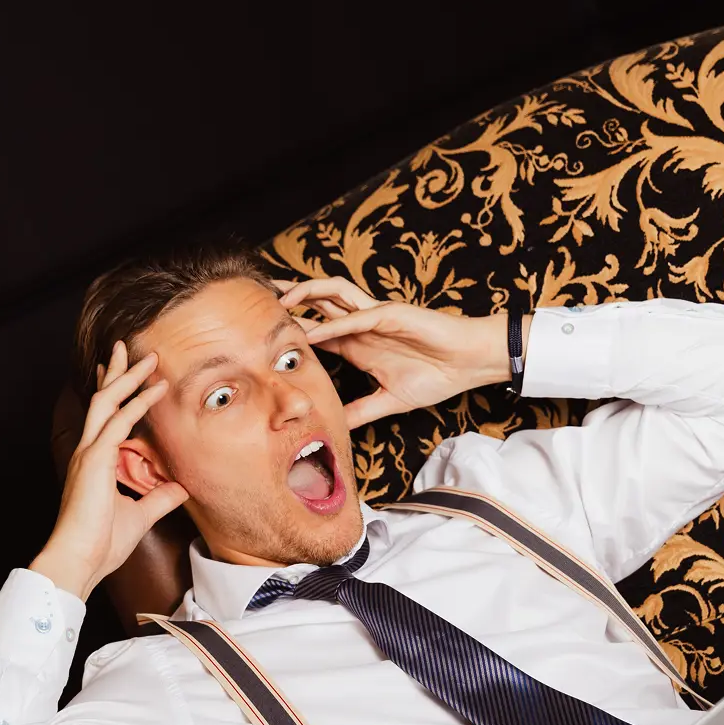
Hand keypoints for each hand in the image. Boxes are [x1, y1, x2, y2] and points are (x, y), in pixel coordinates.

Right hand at [30, 341, 188, 599]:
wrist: (80, 560)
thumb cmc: (102, 544)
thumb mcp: (140, 516)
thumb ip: (159, 499)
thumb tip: (181, 488)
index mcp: (93, 463)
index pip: (103, 419)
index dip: (112, 393)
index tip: (122, 373)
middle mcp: (87, 452)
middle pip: (100, 400)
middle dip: (115, 373)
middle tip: (128, 348)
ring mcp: (88, 453)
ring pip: (106, 402)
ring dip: (128, 377)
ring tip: (148, 358)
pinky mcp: (95, 460)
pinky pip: (118, 421)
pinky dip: (138, 403)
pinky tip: (156, 389)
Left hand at [277, 277, 518, 428]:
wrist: (468, 364)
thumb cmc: (436, 375)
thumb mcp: (389, 402)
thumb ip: (361, 412)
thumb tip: (337, 429)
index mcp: (357, 344)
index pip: (314, 332)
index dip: (289, 332)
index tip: (258, 339)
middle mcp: (361, 325)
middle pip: (317, 305)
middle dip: (287, 301)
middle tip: (255, 302)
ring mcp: (375, 316)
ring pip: (333, 295)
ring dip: (306, 296)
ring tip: (279, 302)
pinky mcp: (393, 315)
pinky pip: (358, 316)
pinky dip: (334, 323)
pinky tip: (314, 331)